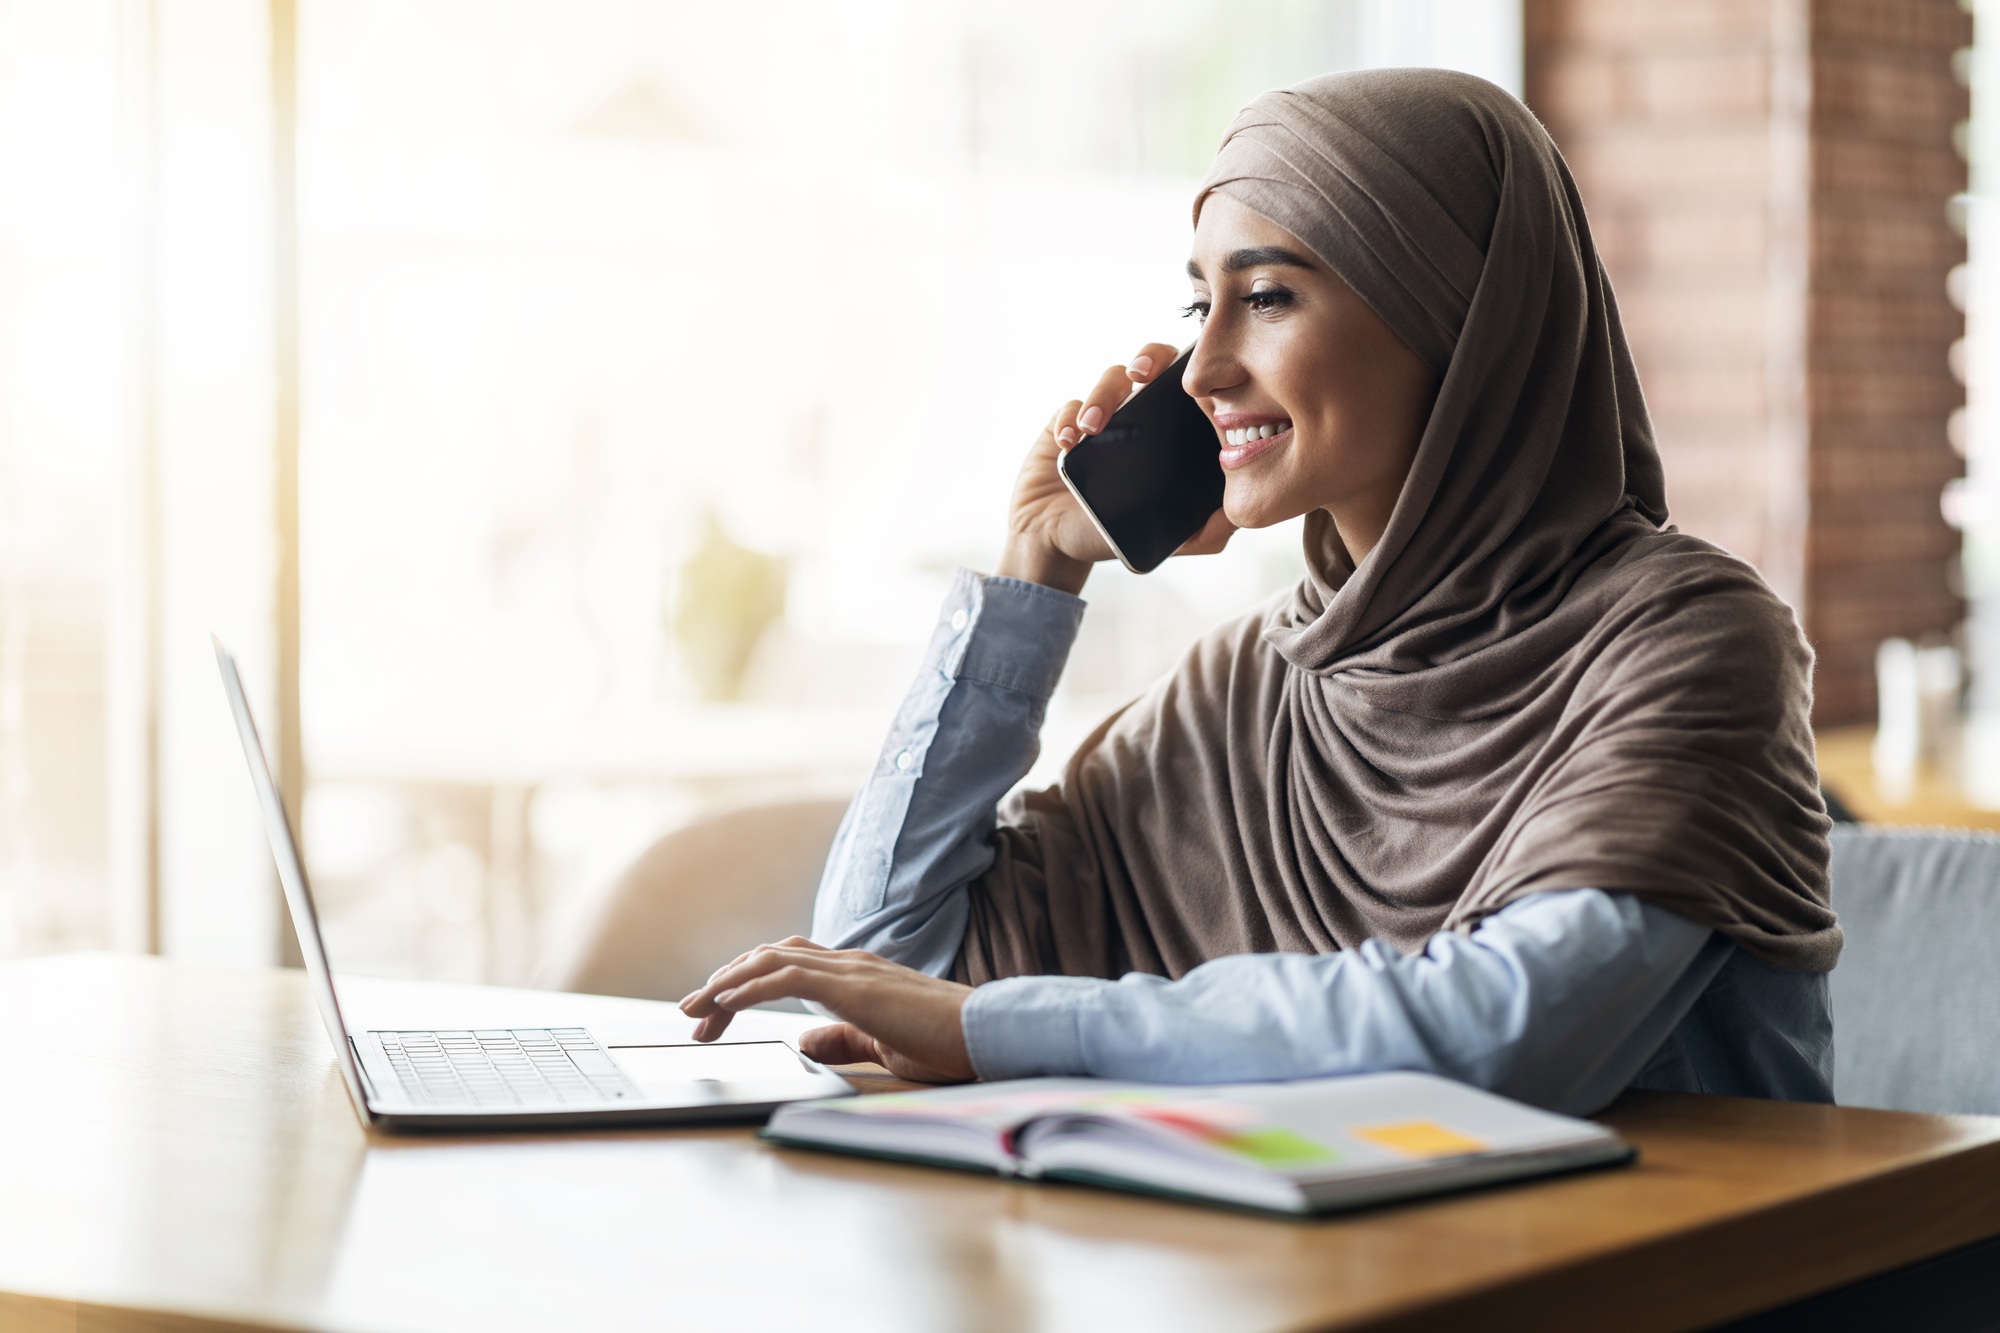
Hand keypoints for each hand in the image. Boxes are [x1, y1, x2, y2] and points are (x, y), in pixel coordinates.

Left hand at [678, 937, 976, 1082]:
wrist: (986, 1034)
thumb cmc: (945, 1043)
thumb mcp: (882, 1045)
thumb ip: (843, 1039)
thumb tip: (804, 1042)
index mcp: (855, 974)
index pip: (785, 962)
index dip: (744, 982)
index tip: (714, 1012)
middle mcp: (848, 962)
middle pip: (767, 957)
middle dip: (723, 983)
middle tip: (692, 1015)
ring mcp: (851, 970)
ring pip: (769, 960)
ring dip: (725, 984)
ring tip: (695, 1009)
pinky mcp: (854, 987)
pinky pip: (787, 978)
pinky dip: (750, 987)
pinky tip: (727, 1003)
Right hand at [996, 342, 1235, 595]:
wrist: (1060, 542)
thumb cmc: (1118, 533)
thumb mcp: (1172, 540)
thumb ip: (1209, 532)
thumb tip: (1244, 512)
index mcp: (1173, 430)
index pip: (1191, 386)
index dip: (1195, 373)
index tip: (1192, 389)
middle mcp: (1142, 412)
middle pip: (1154, 362)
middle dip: (1150, 358)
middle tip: (1141, 375)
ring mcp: (1105, 414)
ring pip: (1111, 378)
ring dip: (1103, 396)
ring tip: (1092, 428)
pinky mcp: (1066, 420)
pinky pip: (1070, 405)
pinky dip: (1069, 419)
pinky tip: (1067, 443)